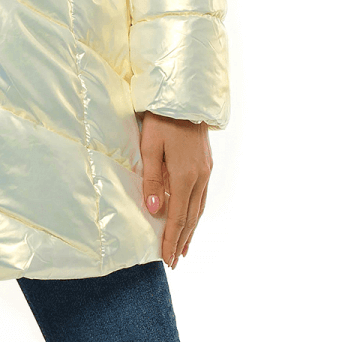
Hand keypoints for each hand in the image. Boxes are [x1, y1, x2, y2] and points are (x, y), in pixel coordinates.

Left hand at [138, 110, 211, 268]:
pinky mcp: (206, 163)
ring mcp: (205, 171)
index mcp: (185, 176)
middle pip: (191, 217)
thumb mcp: (150, 147)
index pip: (177, 217)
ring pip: (199, 207)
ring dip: (191, 228)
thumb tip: (154, 210)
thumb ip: (152, 179)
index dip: (171, 239)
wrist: (185, 97)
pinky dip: (196, 212)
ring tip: (183, 245)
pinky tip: (192, 216)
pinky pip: (202, 195)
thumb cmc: (162, 119)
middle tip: (174, 260)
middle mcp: (199, 177)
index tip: (166, 258)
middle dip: (182, 239)